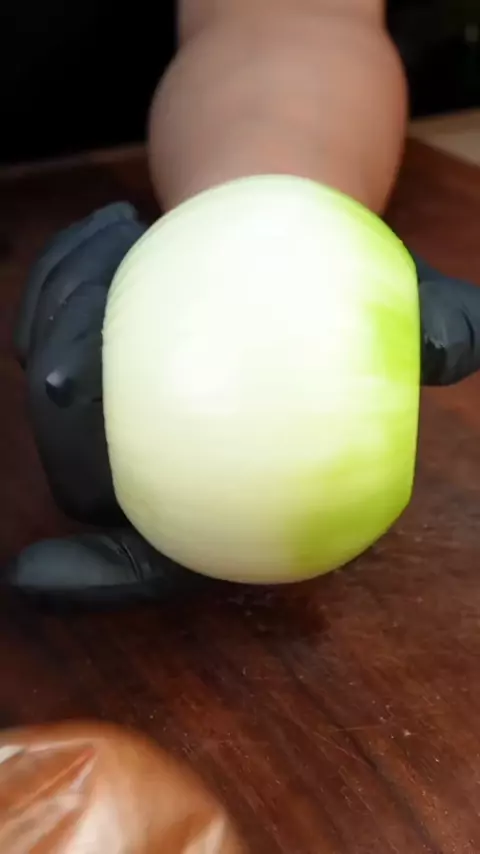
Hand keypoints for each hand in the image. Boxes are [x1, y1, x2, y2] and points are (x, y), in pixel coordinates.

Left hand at [4, 204, 479, 607]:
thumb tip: (457, 349)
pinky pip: (61, 307)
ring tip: (105, 261)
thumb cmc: (357, 297)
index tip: (35, 577)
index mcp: (212, 494)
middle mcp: (154, 456)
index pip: (146, 560)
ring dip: (59, 323)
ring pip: (54, 383)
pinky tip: (117, 223)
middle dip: (59, 432)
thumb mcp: (415, 313)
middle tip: (77, 371)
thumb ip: (436, 338)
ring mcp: (115, 400)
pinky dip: (75, 267)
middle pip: (78, 471)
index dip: (91, 581)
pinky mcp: (93, 335)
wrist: (302, 243)